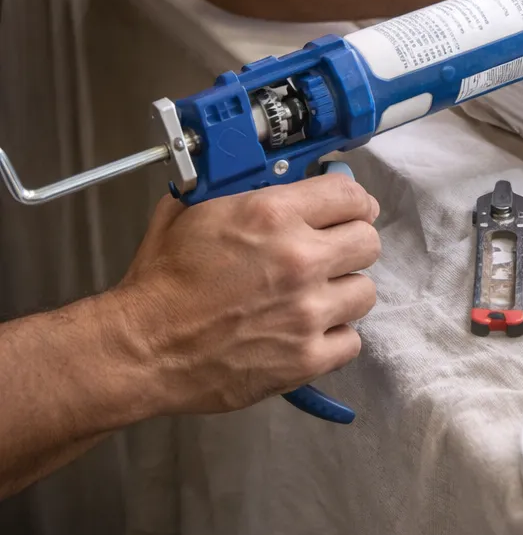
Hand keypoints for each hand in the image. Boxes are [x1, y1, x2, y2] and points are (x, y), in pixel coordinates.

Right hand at [107, 176, 379, 414]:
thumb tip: (269, 178)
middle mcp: (299, 259)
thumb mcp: (192, 211)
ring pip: (364, 291)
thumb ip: (240, 189)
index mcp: (273, 214)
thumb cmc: (161, 283)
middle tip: (330, 252)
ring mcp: (307, 311)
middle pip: (368, 241)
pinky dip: (333, 337)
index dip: (351, 201)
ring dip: (343, 292)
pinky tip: (307, 331)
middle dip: (350, 243)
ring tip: (314, 296)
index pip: (350, 194)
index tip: (349, 210)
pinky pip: (351, 341)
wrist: (142, 348)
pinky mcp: (306, 357)